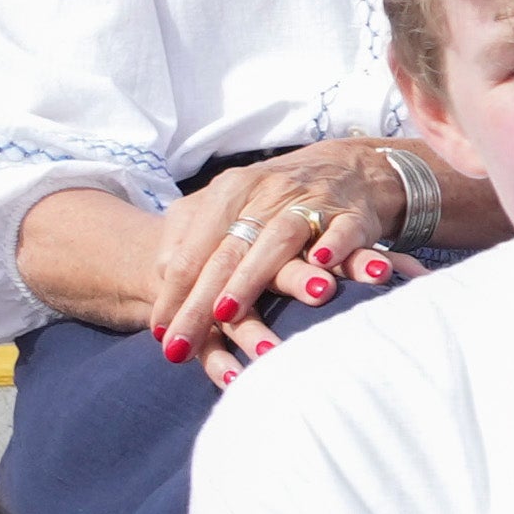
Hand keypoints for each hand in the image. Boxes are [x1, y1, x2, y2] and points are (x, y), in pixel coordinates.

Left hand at [149, 141, 425, 381]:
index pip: (192, 250)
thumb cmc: (278, 199)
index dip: (173, 293)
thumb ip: (195, 237)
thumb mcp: (230, 206)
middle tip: (180, 346)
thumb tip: (164, 278)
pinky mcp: (354, 214)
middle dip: (200, 302)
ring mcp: (311, 202)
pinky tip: (321, 268)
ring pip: (277, 240)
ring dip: (251, 278)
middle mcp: (266, 193)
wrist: (351, 167)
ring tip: (227, 315)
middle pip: (226, 252)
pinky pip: (343, 231)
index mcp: (230, 191)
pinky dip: (333, 247)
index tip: (159, 336)